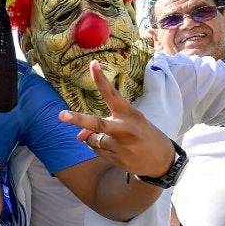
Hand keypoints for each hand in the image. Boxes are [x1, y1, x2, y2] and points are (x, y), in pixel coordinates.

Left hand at [59, 60, 174, 177]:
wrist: (163, 161)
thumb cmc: (142, 135)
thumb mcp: (128, 124)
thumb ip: (102, 125)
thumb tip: (79, 137)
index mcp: (130, 114)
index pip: (113, 94)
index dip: (101, 80)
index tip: (93, 64)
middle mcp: (125, 129)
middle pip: (97, 123)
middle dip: (77, 119)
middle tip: (61, 115)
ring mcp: (121, 146)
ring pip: (91, 139)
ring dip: (94, 138)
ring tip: (115, 141)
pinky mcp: (117, 160)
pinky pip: (95, 150)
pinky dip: (99, 148)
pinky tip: (116, 150)